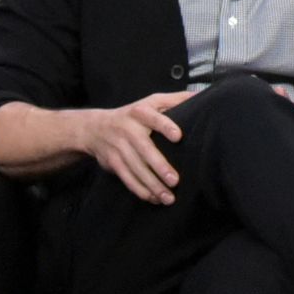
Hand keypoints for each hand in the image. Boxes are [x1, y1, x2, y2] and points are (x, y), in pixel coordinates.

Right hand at [74, 88, 198, 205]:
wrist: (95, 128)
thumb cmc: (133, 115)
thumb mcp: (151, 102)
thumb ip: (175, 99)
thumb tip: (199, 95)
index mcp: (141, 113)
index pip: (154, 118)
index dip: (165, 126)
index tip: (178, 136)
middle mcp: (128, 130)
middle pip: (144, 150)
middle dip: (159, 166)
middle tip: (174, 180)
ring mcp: (119, 147)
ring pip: (136, 168)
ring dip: (152, 185)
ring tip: (168, 197)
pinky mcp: (113, 162)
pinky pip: (127, 178)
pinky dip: (140, 190)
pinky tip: (153, 198)